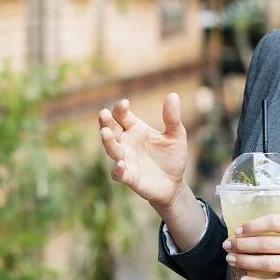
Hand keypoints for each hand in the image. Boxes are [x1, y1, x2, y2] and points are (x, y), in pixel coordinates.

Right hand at [98, 94, 188, 208]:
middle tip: (103, 114)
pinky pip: (119, 173)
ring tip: (105, 133)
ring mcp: (126, 160)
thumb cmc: (172, 157)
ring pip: (112, 149)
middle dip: (106, 122)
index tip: (125, 103)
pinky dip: (117, 169)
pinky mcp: (129, 177)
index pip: (122, 116)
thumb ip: (172, 118)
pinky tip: (120, 164)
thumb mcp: (176, 135)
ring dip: (108, 142)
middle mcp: (126, 143)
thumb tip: (172, 95)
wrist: (174, 184)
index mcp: (135, 129)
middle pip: (111, 130)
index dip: (120, 109)